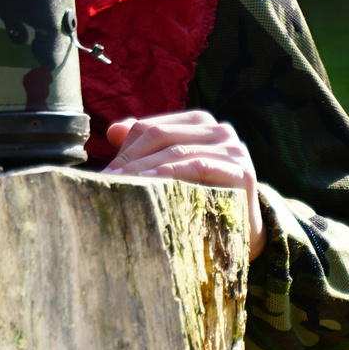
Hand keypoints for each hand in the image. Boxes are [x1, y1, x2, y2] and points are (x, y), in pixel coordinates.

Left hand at [103, 110, 266, 262]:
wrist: (241, 228)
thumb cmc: (199, 194)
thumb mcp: (169, 168)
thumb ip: (144, 146)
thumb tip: (113, 130)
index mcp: (198, 122)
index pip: (150, 127)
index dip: (125, 149)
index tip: (105, 173)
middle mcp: (219, 129)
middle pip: (160, 135)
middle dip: (131, 159)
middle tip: (108, 182)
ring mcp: (234, 149)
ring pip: (177, 151)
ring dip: (146, 168)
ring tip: (124, 185)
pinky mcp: (243, 171)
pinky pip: (200, 166)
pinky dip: (173, 173)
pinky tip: (152, 183)